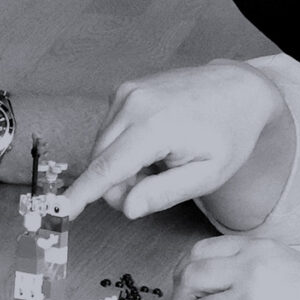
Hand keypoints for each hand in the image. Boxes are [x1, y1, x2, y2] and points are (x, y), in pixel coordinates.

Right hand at [60, 63, 285, 221]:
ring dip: (123, 166)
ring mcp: (126, 92)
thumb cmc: (229, 134)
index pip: (108, 168)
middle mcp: (133, 102)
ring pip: (102, 148)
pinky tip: (154, 143)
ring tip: (161, 160)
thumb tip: (127, 208)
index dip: (82, 193)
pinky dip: (124, 146)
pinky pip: (109, 131)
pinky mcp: (123, 90)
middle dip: (119, 185)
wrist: (239, 89)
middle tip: (156, 186)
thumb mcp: (208, 175)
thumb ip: (165, 193)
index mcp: (155, 126)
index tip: (60, 210)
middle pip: (101, 162)